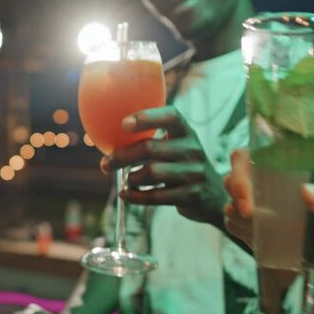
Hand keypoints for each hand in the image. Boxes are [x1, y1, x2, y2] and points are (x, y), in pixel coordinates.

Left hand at [101, 106, 227, 223]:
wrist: (214, 196)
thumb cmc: (181, 166)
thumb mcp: (175, 147)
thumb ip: (149, 141)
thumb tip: (99, 139)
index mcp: (185, 132)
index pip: (170, 116)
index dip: (147, 118)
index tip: (123, 124)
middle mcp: (192, 149)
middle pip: (150, 148)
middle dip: (122, 156)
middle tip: (105, 164)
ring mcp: (194, 172)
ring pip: (151, 173)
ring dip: (130, 178)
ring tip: (126, 181)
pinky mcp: (191, 194)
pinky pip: (156, 196)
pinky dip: (136, 196)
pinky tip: (126, 194)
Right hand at [224, 149, 313, 268]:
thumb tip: (306, 192)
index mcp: (277, 169)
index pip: (244, 157)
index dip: (238, 170)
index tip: (247, 195)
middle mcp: (258, 183)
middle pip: (230, 179)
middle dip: (238, 197)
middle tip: (251, 215)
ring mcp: (248, 204)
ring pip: (229, 205)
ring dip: (243, 219)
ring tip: (269, 230)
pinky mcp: (243, 224)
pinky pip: (231, 224)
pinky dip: (243, 232)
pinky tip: (261, 237)